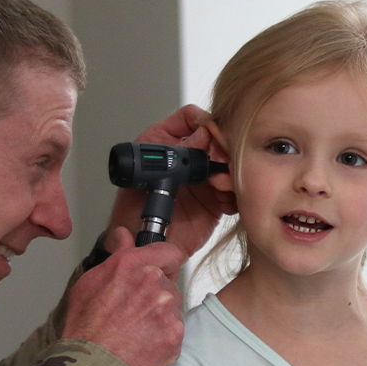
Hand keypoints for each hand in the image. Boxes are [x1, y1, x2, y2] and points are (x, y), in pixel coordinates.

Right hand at [63, 228, 184, 365]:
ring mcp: (167, 310)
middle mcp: (154, 283)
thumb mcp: (90, 282)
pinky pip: (175, 331)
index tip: (162, 270)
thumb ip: (116, 255)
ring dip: (161, 316)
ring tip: (136, 330)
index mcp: (134, 265)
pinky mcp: (175, 335)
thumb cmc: (85, 327)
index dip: (166, 262)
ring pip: (173, 308)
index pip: (170, 252)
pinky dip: (164, 338)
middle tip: (134, 312)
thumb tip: (124, 235)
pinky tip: (144, 344)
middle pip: (170, 283)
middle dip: (156, 294)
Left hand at [108, 104, 235, 259]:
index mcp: (169, 141)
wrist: (138, 245)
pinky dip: (235, 196)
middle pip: (219, 140)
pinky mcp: (216, 202)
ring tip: (219, 187)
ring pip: (231, 165)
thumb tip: (201, 135)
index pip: (194, 120)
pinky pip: (235, 194)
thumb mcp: (144, 175)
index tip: (209, 136)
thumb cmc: (131, 210)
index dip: (206, 123)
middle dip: (224, 149)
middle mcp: (190, 158)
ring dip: (231, 174)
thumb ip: (172, 153)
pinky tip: (223, 202)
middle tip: (220, 162)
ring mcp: (205, 179)